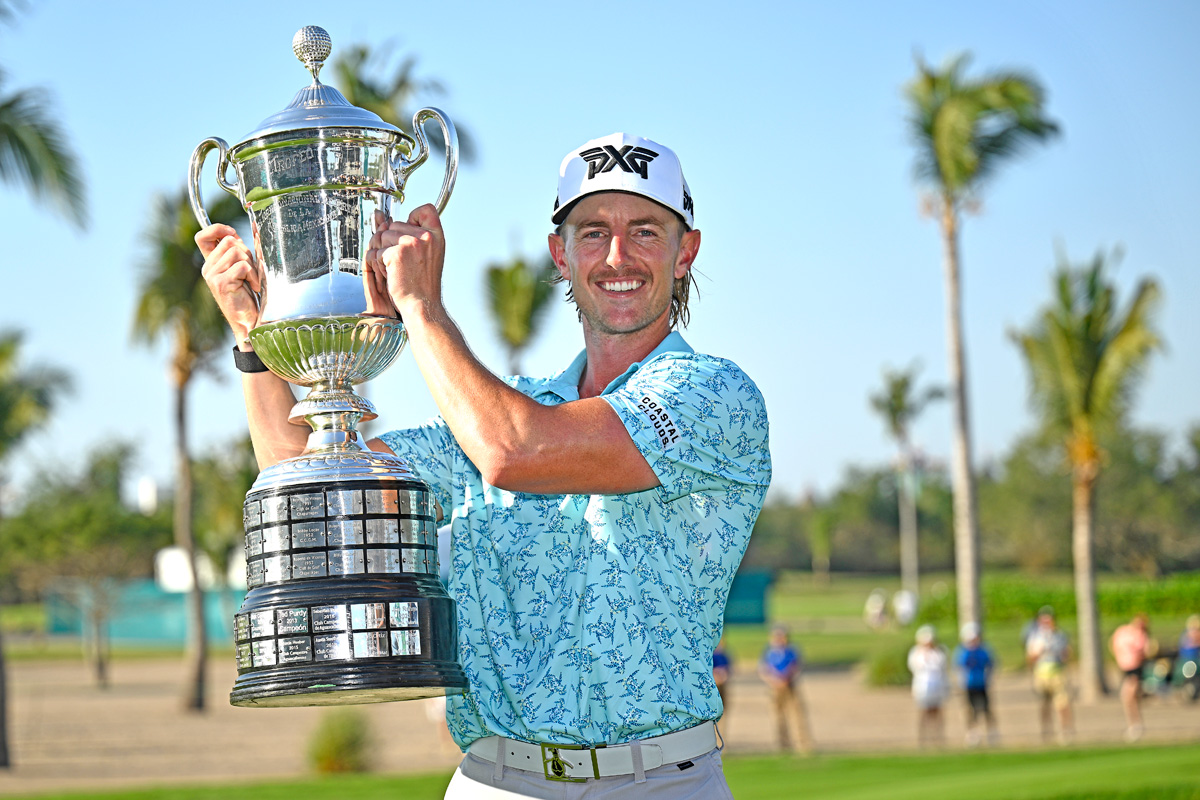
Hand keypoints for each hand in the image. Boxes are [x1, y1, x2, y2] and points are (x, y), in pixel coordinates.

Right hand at [196, 223, 261, 346]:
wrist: (249, 321)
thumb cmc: (249, 294)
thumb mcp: (245, 267)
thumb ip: (243, 249)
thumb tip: (256, 226)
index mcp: (211, 262)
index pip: (202, 235)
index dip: (218, 228)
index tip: (233, 234)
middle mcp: (208, 268)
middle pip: (229, 241)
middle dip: (246, 252)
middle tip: (249, 270)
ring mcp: (212, 276)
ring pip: (237, 253)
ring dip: (252, 265)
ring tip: (251, 280)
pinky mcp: (221, 283)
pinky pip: (242, 266)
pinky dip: (253, 275)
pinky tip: (252, 287)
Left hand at [365, 204, 444, 317]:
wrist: (422, 304)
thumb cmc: (423, 284)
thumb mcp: (430, 254)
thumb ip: (417, 235)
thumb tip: (385, 218)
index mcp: (436, 236)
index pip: (426, 209)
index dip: (413, 217)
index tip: (410, 231)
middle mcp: (426, 236)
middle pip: (395, 224)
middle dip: (391, 242)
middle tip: (402, 261)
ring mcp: (411, 243)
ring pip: (382, 236)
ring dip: (382, 253)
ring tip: (396, 268)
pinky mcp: (396, 253)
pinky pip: (376, 251)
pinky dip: (378, 264)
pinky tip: (391, 274)